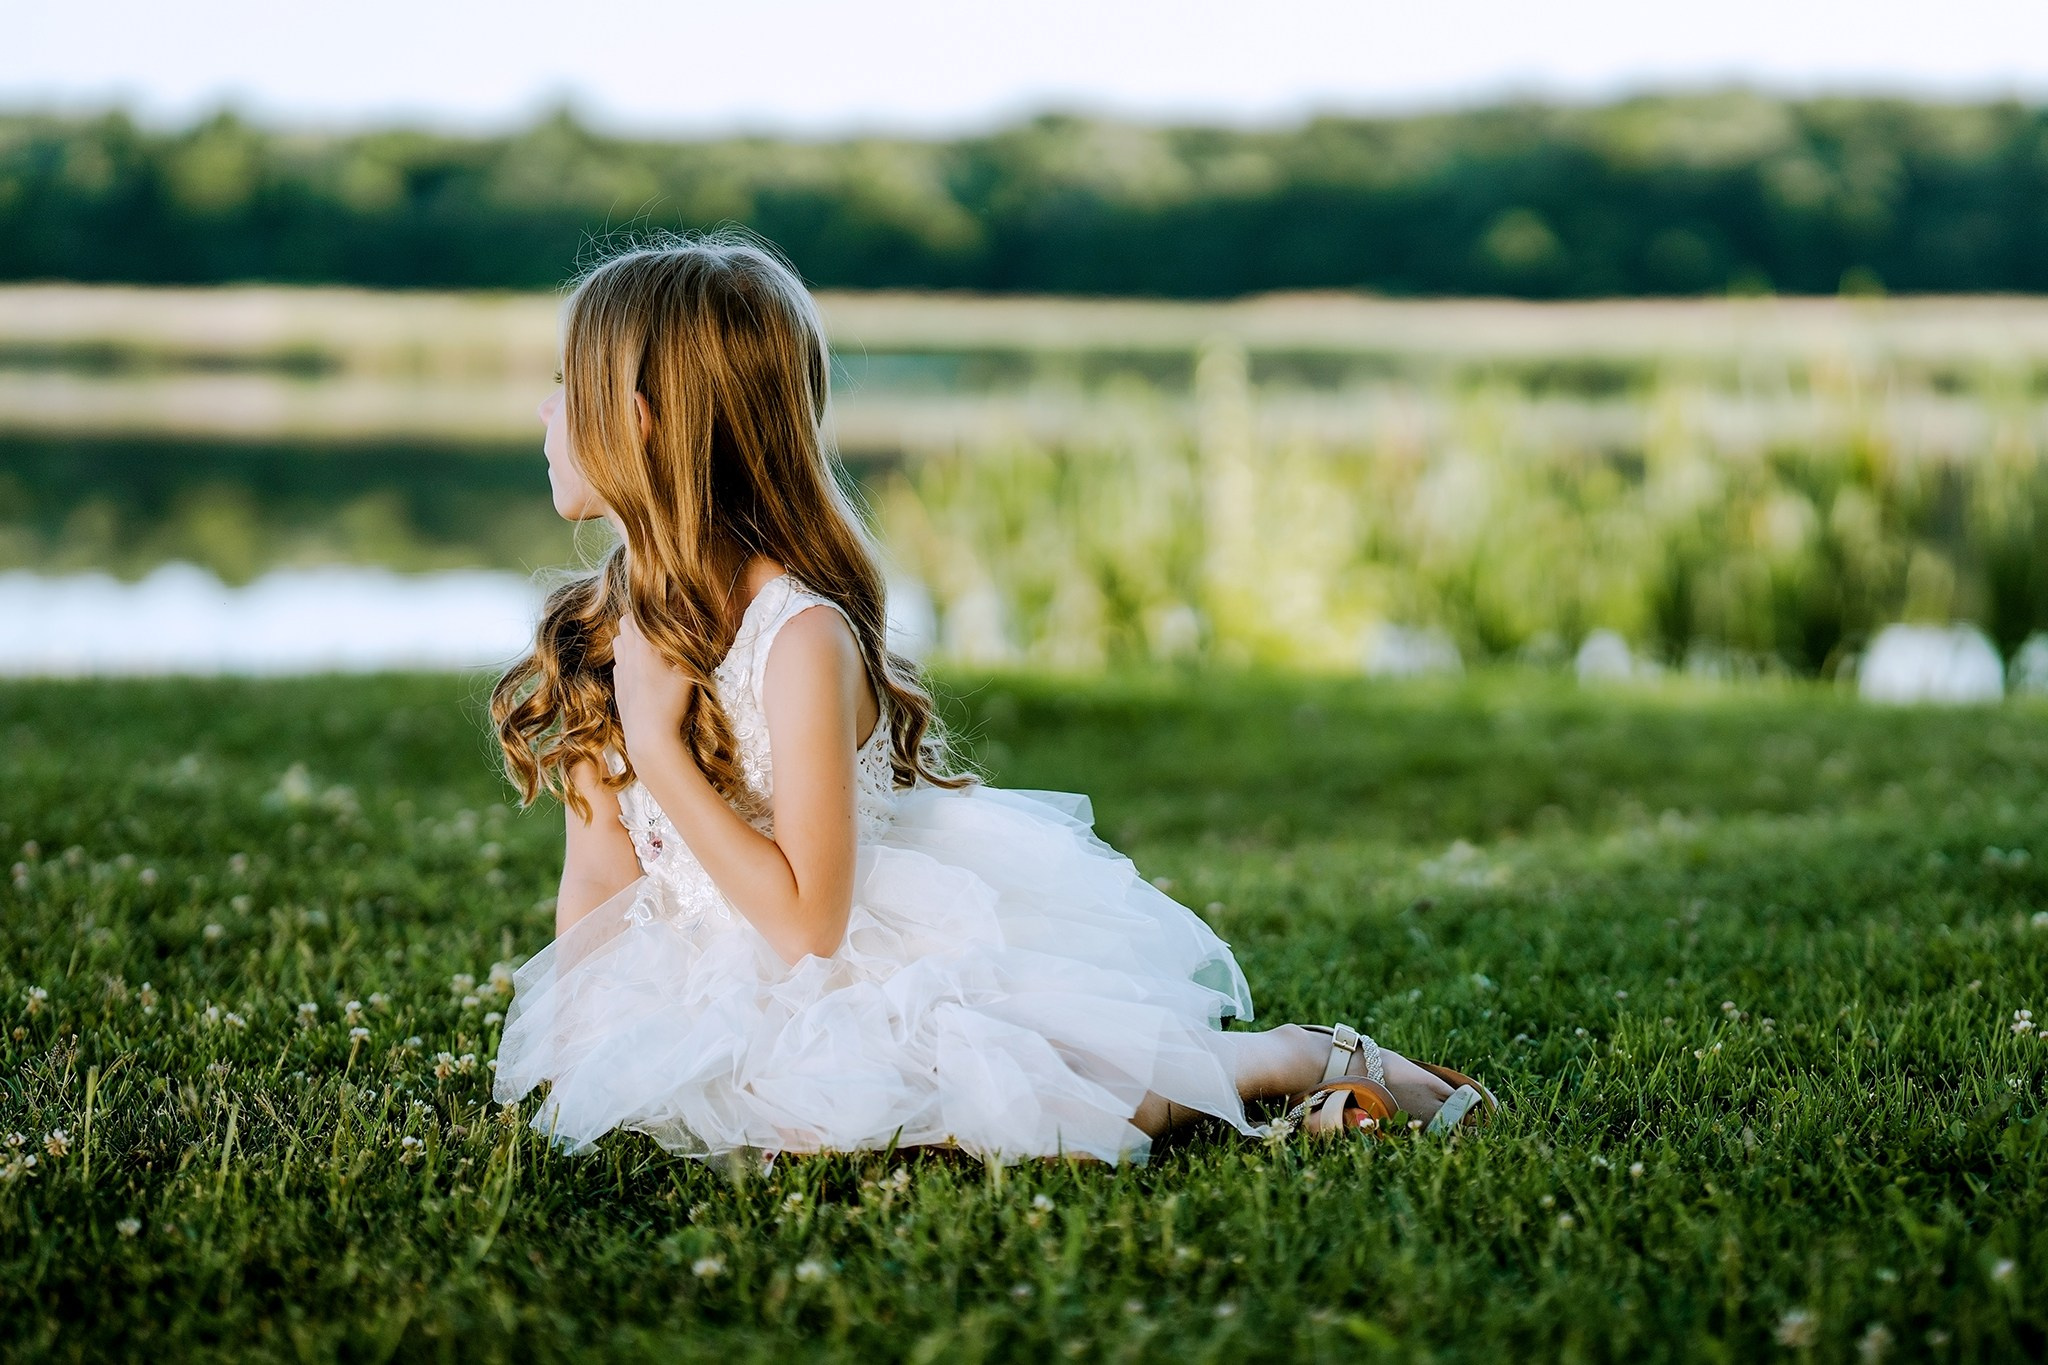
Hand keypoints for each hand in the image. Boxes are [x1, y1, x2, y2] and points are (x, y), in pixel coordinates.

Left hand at [610, 614, 694, 758]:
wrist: (647, 736)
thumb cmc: (669, 705)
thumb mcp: (686, 676)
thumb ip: (688, 652)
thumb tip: (694, 634)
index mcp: (643, 648)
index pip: (636, 615)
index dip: (648, 610)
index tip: (663, 612)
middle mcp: (627, 656)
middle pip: (623, 624)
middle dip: (637, 620)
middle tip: (656, 627)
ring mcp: (620, 671)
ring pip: (618, 642)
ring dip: (629, 638)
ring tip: (648, 646)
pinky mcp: (618, 686)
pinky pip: (619, 662)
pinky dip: (627, 658)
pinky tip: (642, 669)